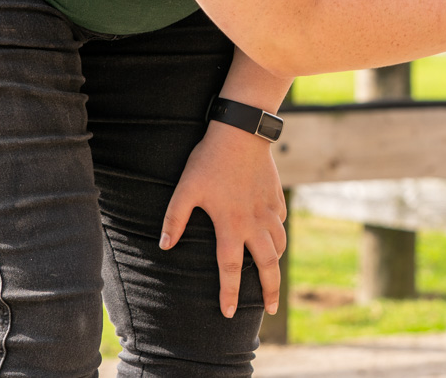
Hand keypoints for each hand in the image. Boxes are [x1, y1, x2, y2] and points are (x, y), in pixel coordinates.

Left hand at [159, 120, 286, 316]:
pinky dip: (278, 235)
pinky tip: (272, 237)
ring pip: (279, 245)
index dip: (229, 293)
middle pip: (267, 265)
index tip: (229, 313)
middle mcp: (254, 223)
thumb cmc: (209, 160)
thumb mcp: (185, 188)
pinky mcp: (276, 197)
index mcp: (231, 225)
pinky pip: (280, 223)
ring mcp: (268, 210)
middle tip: (269, 309)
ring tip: (271, 275)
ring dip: (275, 264)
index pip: (231, 268)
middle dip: (269, 290)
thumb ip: (174, 218)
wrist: (241, 132)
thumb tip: (164, 246)